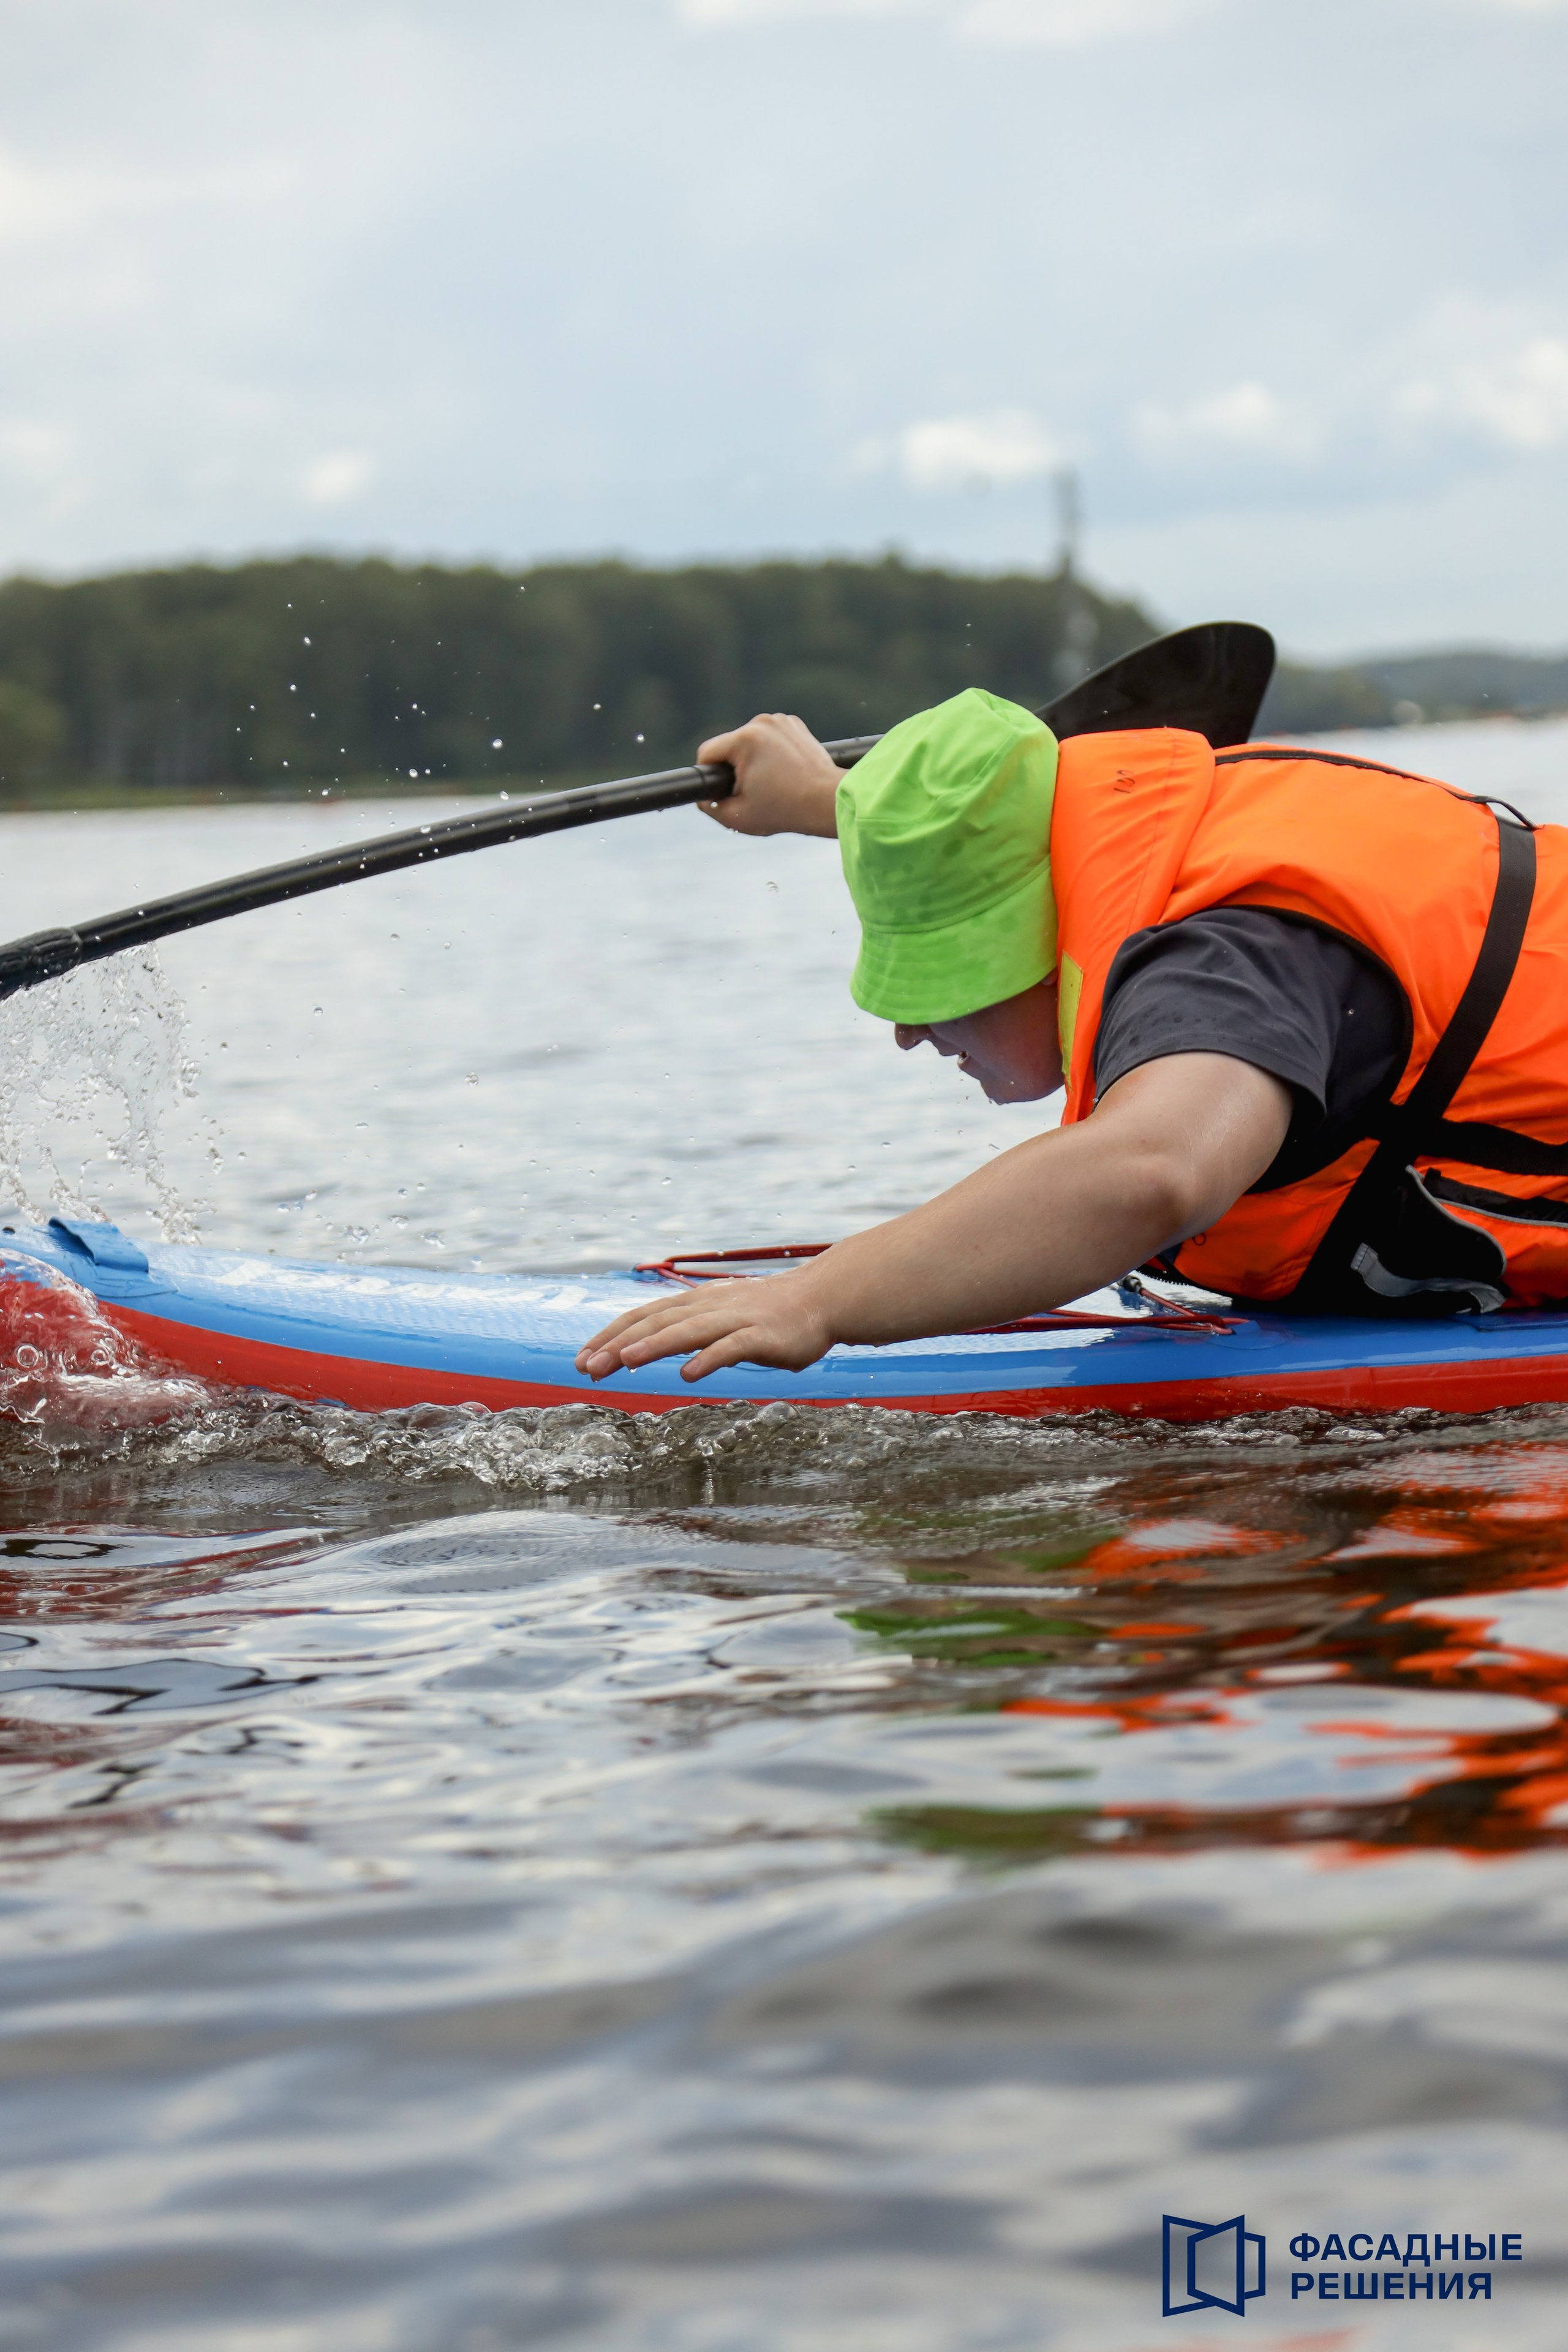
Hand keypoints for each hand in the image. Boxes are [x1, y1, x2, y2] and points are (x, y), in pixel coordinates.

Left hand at [575, 1269, 836, 1383]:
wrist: (818, 1298)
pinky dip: (709, 1358)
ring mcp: (735, 1319)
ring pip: (688, 1331)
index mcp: (694, 1303)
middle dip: (619, 1344)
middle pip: (657, 1324)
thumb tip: (642, 1346)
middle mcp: (708, 1307)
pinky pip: (731, 1347)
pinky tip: (689, 1374)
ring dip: (655, 1345)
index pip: (643, 1317)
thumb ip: (685, 1327)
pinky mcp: (761, 1336)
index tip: (582, 1358)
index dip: (610, 1335)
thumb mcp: (717, 1314)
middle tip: (588, 1367)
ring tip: (625, 1361)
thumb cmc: (764, 1313)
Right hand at [696, 712, 841, 838]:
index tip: (721, 790)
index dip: (708, 774)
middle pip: (729, 746)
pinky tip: (782, 771)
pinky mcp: (793, 724)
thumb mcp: (737, 816)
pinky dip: (770, 752)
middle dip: (734, 767)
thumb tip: (703, 796)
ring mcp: (780, 720)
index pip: (707, 752)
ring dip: (752, 759)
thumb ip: (710, 806)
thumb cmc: (784, 810)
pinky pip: (769, 737)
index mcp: (745, 739)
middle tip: (751, 791)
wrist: (826, 802)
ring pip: (749, 741)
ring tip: (769, 782)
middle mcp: (761, 722)